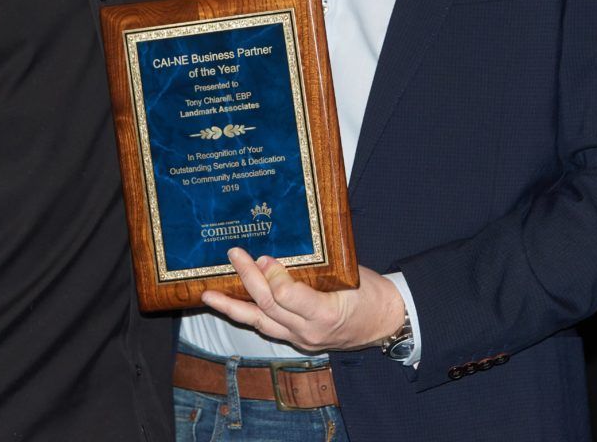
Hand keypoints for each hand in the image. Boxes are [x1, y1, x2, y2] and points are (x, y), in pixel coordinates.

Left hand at [201, 247, 404, 351]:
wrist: (387, 323)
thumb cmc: (371, 292)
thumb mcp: (350, 273)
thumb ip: (317, 266)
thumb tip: (277, 255)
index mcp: (326, 313)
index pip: (287, 297)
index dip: (271, 277)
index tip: (262, 256)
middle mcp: (309, 332)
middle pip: (268, 307)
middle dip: (247, 280)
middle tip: (234, 255)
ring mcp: (302, 340)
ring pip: (260, 323)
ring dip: (233, 307)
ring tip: (208, 294)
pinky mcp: (298, 341)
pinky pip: (267, 328)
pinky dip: (248, 315)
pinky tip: (232, 304)